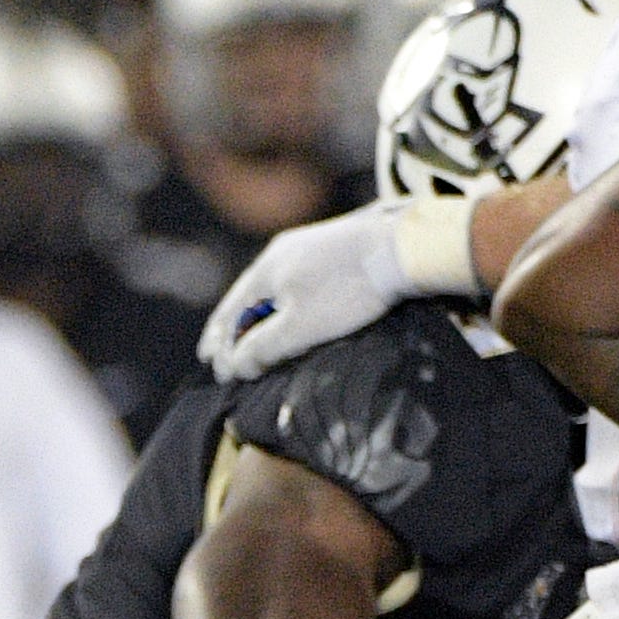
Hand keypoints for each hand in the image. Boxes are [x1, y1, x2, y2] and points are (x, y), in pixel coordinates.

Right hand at [199, 195, 459, 380]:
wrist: (401, 248)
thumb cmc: (346, 290)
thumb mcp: (299, 327)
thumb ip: (262, 348)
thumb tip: (234, 366)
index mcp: (265, 270)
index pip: (229, 312)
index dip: (220, 344)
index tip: (217, 371)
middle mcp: (280, 253)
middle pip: (248, 299)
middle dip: (236, 330)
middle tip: (226, 357)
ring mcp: (308, 247)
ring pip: (274, 289)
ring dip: (263, 317)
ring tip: (260, 340)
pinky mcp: (334, 249)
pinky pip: (297, 281)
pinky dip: (287, 304)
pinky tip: (298, 314)